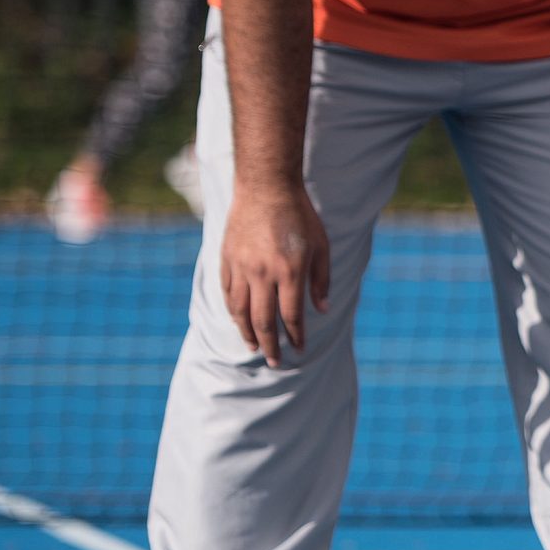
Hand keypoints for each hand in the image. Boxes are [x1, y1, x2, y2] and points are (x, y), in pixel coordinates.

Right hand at [221, 179, 329, 367]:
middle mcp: (263, 273)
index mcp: (290, 271)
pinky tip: (239, 321)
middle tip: (275, 362)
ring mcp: (242, 267)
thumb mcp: (321, 246)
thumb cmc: (300, 216)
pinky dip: (233, 311)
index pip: (291, 315)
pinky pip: (227, 293)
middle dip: (270, 346)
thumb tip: (322, 310)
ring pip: (240, 311)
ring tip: (253, 347)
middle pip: (263, 321)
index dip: (296, 336)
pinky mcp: (227, 259)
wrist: (266, 187)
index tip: (299, 348)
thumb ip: (321, 280)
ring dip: (247, 333)